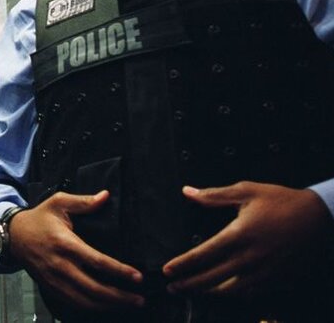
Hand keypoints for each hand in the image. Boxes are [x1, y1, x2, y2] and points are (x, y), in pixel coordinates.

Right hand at [9, 190, 143, 310]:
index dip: (119, 271)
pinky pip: (74, 303)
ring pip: (86, 301)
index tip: (138, 277)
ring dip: (110, 306)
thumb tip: (106, 196)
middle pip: (94, 288)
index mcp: (65, 243)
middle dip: (120, 296)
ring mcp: (55, 279)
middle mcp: (60, 265)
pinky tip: (107, 306)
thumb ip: (83, 202)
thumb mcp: (58, 203)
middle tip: (140, 298)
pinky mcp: (51, 287)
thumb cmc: (39, 218)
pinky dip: (93, 308)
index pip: (97, 262)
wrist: (13, 236)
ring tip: (129, 303)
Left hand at [163, 182, 332, 297]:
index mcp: (240, 234)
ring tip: (194, 291)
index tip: (167, 270)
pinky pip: (252, 292)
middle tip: (172, 287)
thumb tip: (187, 192)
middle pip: (213, 278)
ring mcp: (266, 271)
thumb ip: (214, 195)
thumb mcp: (247, 191)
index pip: (203, 255)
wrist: (321, 218)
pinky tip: (224, 291)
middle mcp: (251, 257)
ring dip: (210, 292)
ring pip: (232, 290)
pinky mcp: (279, 279)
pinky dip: (234, 294)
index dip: (183, 265)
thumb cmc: (282, 202)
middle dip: (189, 284)